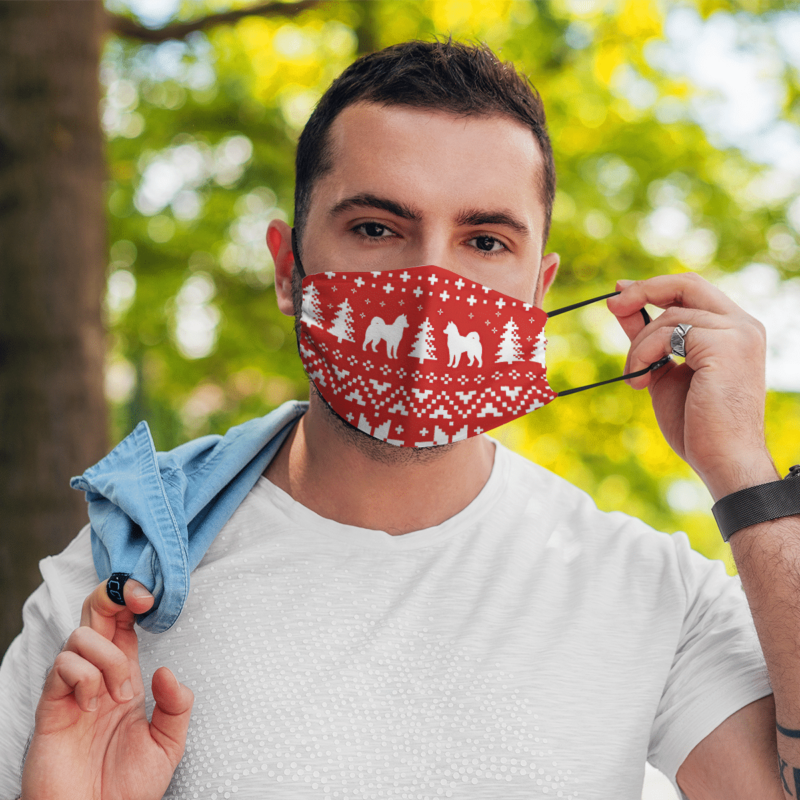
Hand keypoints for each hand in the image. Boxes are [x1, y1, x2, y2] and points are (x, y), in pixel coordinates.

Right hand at [21, 579, 193, 799]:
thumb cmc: (127, 788)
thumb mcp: (168, 744)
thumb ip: (176, 706)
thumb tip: (167, 670)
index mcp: (124, 676)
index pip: (122, 622)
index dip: (133, 599)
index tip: (152, 598)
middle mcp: (97, 676)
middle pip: (95, 614)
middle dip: (114, 596)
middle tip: (139, 604)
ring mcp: (71, 690)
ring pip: (81, 636)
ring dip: (109, 658)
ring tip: (119, 696)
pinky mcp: (51, 708)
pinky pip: (62, 668)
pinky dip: (85, 678)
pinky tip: (93, 706)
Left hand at [607, 273, 776, 498]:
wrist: (722, 459)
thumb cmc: (697, 424)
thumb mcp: (664, 371)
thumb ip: (649, 339)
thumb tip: (623, 307)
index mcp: (733, 330)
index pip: (692, 290)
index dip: (653, 287)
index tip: (619, 292)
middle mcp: (742, 325)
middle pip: (686, 284)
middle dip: (643, 290)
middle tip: (611, 304)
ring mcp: (738, 333)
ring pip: (670, 316)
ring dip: (638, 346)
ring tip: (634, 377)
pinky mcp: (725, 345)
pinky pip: (669, 334)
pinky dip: (644, 353)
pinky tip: (641, 382)